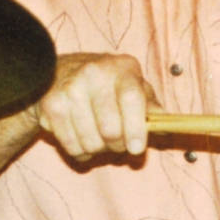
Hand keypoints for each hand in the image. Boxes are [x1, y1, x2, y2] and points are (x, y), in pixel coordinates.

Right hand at [35, 53, 159, 159]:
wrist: (61, 72)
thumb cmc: (107, 84)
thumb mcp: (133, 86)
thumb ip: (151, 106)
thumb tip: (167, 126)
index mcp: (122, 68)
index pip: (131, 98)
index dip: (136, 127)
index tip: (136, 148)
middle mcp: (94, 73)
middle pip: (110, 129)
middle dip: (117, 145)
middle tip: (117, 142)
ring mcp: (70, 89)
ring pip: (91, 143)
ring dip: (98, 150)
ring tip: (98, 136)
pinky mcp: (52, 105)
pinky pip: (72, 147)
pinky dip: (80, 151)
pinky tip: (81, 136)